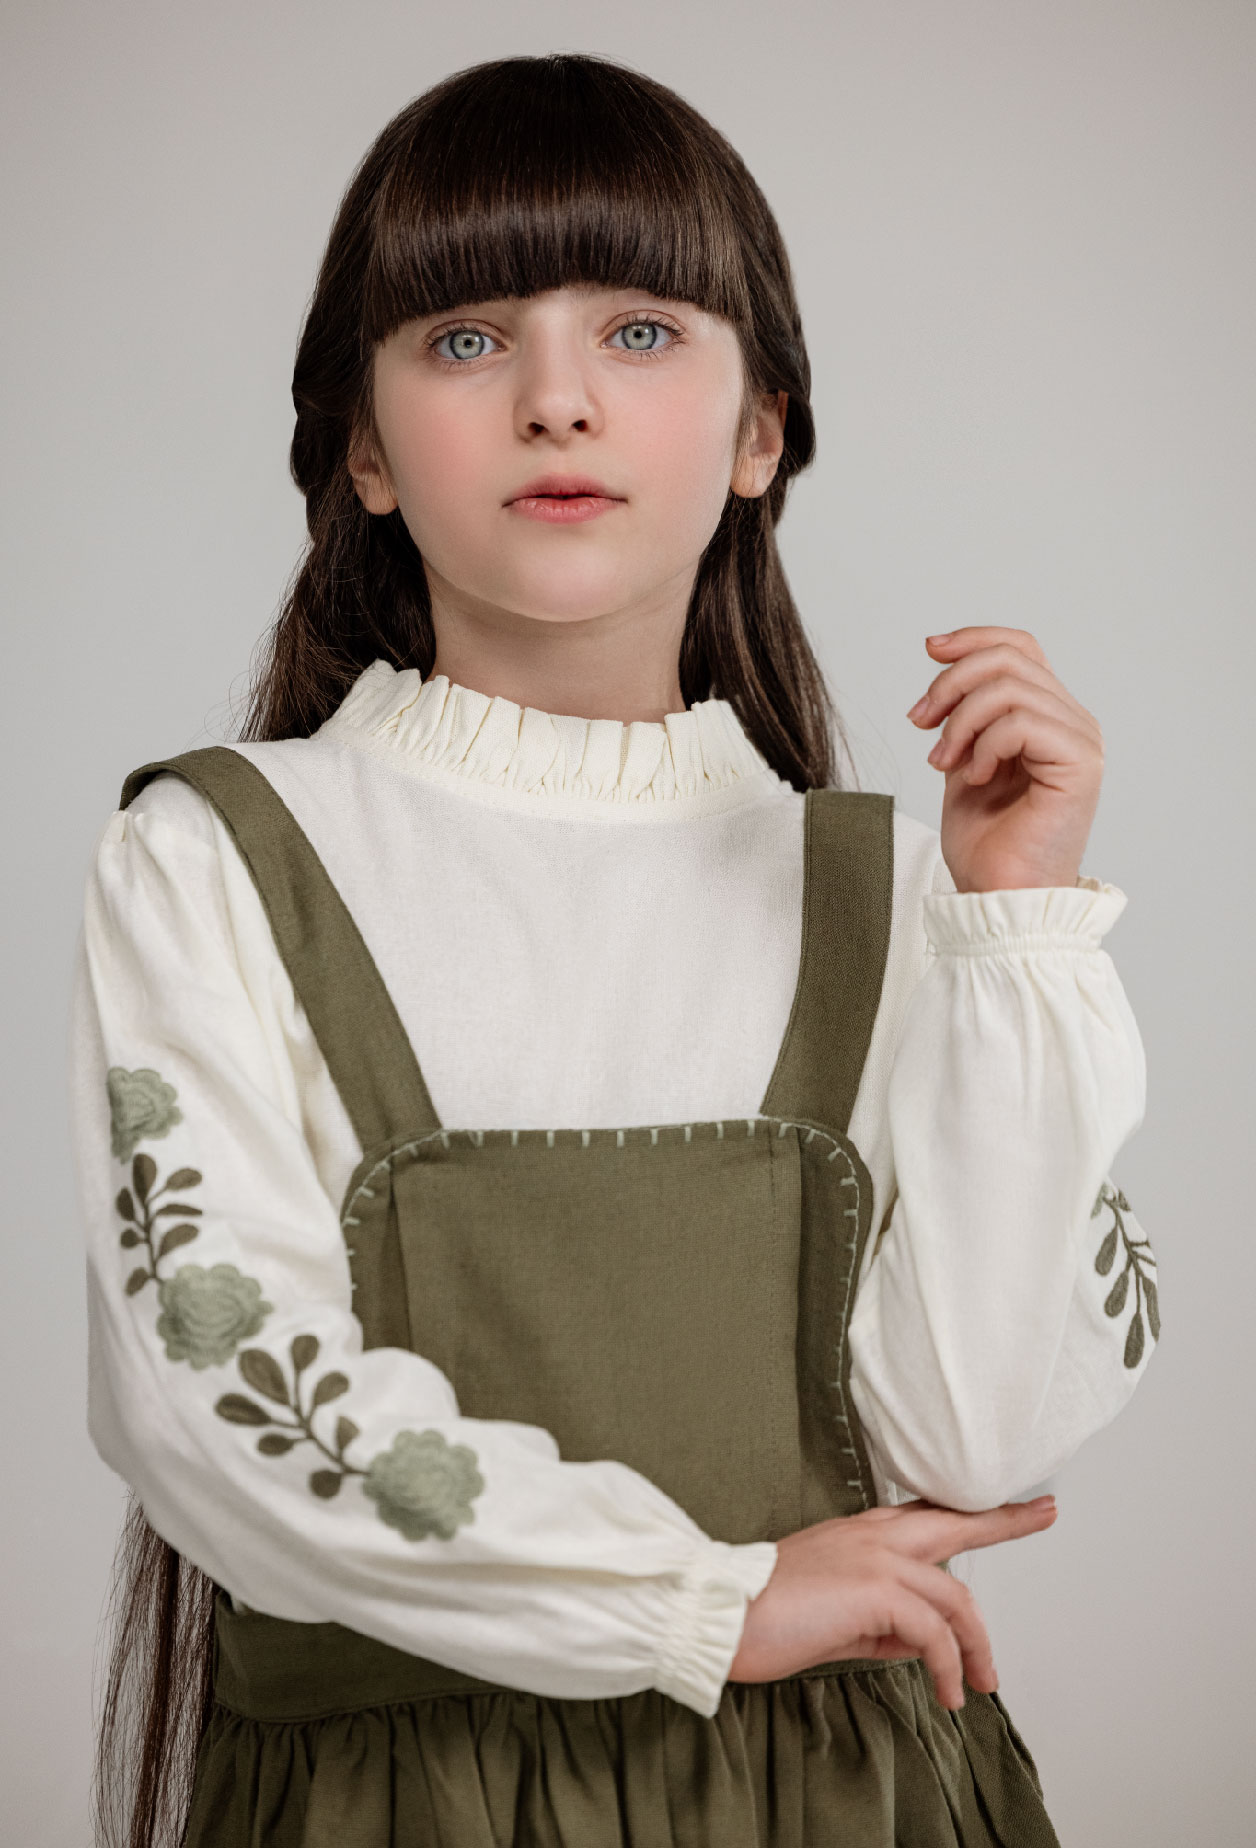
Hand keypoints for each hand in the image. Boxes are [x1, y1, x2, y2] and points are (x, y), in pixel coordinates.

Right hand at [728, 1495, 1057, 1708]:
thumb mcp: (838, 1614)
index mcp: (860, 1532)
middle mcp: (874, 1534)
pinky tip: (948, 1691)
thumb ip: (881, 1617)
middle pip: (955, 1522)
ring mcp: (877, 1557)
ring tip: (982, 1682)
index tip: (1004, 1504)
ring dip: (977, 1646)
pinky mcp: (877, 1590)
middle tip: (1043, 1513)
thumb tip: (919, 1641)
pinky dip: (949, 1666)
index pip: (925, 1515)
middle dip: (1004, 1520)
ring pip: (955, 1596)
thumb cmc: (767, 1614)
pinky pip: (935, 1632)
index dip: (967, 1513)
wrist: (723, 1613)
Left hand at [906, 626, 1103, 891]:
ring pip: (1009, 687)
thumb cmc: (985, 843)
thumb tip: (941, 655)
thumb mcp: (962, 759)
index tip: (929, 649)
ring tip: (945, 762)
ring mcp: (1081, 740)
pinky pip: (1020, 722)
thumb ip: (963, 713)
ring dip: (960, 722)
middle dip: (950, 684)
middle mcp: (1073, 722)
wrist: (996, 896)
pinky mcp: (1080, 763)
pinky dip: (984, 745)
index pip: (1019, 648)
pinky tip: (974, 777)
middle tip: (920, 722)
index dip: (972, 638)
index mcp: (1049, 716)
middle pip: (1009, 659)